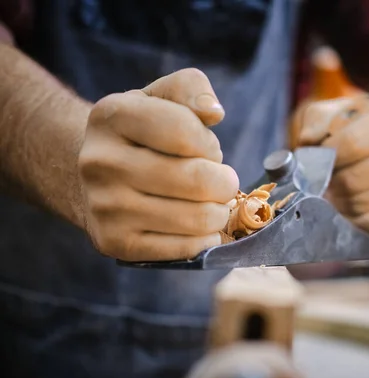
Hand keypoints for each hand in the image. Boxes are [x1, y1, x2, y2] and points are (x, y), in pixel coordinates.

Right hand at [78, 68, 238, 260]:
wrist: (95, 178)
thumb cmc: (141, 134)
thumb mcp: (160, 97)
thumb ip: (190, 88)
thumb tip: (214, 112)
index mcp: (110, 116)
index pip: (185, 131)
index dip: (209, 143)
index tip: (206, 148)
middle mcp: (100, 162)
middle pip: (197, 179)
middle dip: (224, 181)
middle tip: (220, 181)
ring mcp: (104, 207)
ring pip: (197, 217)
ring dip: (219, 211)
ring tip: (210, 202)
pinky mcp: (115, 244)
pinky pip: (185, 249)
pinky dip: (205, 238)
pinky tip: (198, 226)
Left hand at [295, 96, 368, 236]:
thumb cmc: (361, 136)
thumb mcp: (337, 115)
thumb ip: (317, 120)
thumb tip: (308, 140)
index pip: (352, 144)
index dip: (325, 158)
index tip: (317, 162)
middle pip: (355, 179)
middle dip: (331, 185)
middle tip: (325, 183)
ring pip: (363, 203)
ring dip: (340, 204)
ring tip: (340, 194)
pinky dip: (357, 222)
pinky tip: (356, 210)